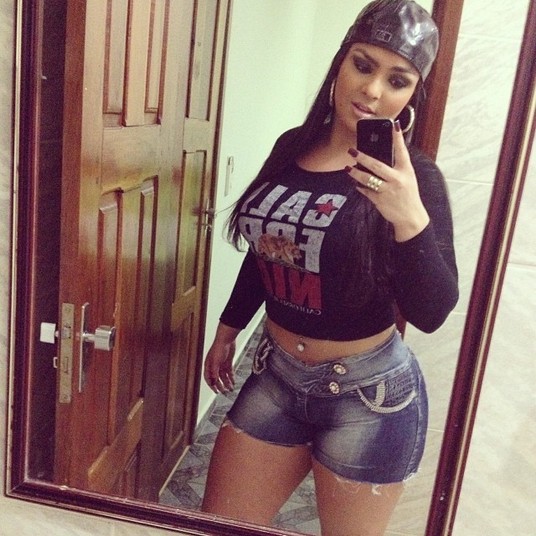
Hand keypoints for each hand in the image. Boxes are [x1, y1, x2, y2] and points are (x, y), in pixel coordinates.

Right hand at [203, 323, 238, 392]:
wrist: (227, 339)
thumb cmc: (219, 348)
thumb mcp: (215, 362)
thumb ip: (214, 372)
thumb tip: (213, 381)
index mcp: (208, 366)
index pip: (208, 378)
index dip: (212, 386)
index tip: (216, 392)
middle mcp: (214, 366)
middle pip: (216, 379)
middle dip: (220, 386)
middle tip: (224, 392)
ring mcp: (221, 365)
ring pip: (223, 377)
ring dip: (227, 383)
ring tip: (230, 389)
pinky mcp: (227, 362)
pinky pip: (229, 372)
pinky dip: (231, 378)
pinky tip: (233, 382)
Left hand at [345, 122, 429, 241]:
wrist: (410, 218)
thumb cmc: (408, 196)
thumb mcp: (407, 179)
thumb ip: (396, 169)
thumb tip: (378, 159)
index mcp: (406, 171)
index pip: (402, 151)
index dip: (398, 138)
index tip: (394, 125)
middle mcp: (397, 179)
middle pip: (377, 165)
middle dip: (363, 157)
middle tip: (352, 151)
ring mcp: (388, 190)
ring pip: (368, 179)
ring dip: (355, 173)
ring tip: (348, 168)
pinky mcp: (380, 200)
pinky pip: (366, 191)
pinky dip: (360, 187)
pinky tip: (355, 184)